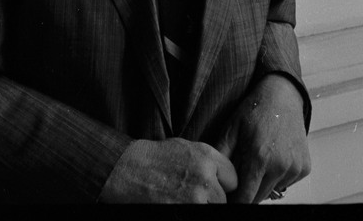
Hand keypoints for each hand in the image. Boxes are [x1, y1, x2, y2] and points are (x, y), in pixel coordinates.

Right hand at [98, 137, 237, 202]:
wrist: (130, 170)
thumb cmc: (157, 157)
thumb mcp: (187, 148)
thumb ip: (208, 161)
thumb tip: (224, 176)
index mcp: (207, 157)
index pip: (232, 178)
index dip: (223, 184)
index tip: (215, 185)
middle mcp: (204, 176)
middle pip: (223, 198)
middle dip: (212, 198)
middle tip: (195, 194)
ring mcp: (194, 197)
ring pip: (212, 209)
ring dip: (202, 207)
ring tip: (186, 199)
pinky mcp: (183, 212)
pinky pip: (197, 216)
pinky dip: (189, 212)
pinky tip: (180, 206)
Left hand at [215, 74, 310, 202]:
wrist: (282, 96)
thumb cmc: (255, 110)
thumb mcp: (232, 128)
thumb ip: (221, 155)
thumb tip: (213, 178)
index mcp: (259, 157)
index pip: (245, 198)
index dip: (235, 201)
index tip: (229, 196)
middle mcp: (280, 165)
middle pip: (259, 197)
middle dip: (248, 190)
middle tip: (243, 171)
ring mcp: (294, 168)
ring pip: (273, 191)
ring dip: (264, 183)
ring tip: (260, 160)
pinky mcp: (304, 168)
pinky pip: (286, 184)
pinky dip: (278, 177)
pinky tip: (275, 157)